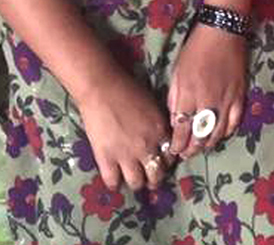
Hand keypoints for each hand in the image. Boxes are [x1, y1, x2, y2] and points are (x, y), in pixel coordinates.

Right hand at [74, 70, 171, 191]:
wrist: (102, 89)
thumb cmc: (129, 90)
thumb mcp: (153, 106)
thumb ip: (159, 125)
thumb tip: (160, 138)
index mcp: (161, 132)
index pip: (171, 156)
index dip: (167, 162)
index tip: (163, 163)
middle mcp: (147, 147)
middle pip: (157, 174)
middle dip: (155, 179)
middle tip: (151, 179)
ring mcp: (126, 155)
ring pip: (137, 182)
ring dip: (137, 183)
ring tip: (135, 181)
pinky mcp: (106, 159)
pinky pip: (113, 181)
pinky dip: (115, 184)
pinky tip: (115, 181)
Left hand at [166, 23, 247, 159]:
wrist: (223, 32)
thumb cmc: (195, 50)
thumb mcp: (177, 73)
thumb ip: (175, 98)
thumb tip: (175, 120)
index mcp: (188, 95)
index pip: (182, 130)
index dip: (177, 145)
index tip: (173, 152)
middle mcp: (207, 102)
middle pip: (200, 135)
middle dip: (192, 149)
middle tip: (186, 154)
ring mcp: (226, 100)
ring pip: (218, 132)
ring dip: (208, 144)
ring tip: (202, 148)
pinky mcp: (239, 95)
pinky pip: (234, 120)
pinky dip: (227, 131)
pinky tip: (220, 134)